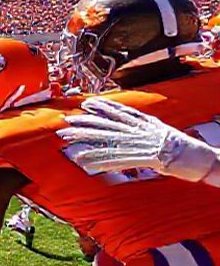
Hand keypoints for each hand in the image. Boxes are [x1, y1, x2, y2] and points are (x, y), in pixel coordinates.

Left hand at [57, 97, 218, 182]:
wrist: (200, 158)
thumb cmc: (183, 148)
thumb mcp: (162, 131)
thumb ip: (146, 128)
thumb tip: (135, 125)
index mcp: (145, 122)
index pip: (120, 110)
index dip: (102, 106)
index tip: (86, 104)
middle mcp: (139, 130)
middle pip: (106, 123)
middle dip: (84, 122)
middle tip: (65, 122)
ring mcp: (140, 143)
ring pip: (106, 139)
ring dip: (84, 139)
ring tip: (66, 139)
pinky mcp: (141, 158)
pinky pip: (115, 160)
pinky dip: (99, 161)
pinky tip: (84, 162)